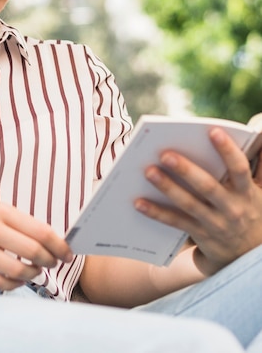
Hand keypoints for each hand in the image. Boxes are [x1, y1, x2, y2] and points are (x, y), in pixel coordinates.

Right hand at [0, 201, 72, 290]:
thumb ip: (15, 223)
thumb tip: (49, 241)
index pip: (40, 229)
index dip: (59, 245)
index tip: (67, 253)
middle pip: (33, 250)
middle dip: (49, 261)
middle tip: (51, 264)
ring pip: (16, 269)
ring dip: (31, 275)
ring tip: (33, 273)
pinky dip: (12, 285)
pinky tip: (15, 281)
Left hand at [135, 127, 261, 274]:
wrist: (251, 257)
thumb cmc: (249, 211)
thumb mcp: (260, 191)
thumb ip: (259, 167)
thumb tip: (261, 133)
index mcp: (246, 192)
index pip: (239, 169)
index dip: (228, 150)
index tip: (212, 131)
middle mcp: (231, 208)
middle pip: (208, 187)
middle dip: (187, 170)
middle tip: (165, 154)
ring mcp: (215, 223)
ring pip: (189, 204)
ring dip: (168, 188)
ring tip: (148, 171)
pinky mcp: (199, 235)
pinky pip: (175, 222)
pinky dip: (156, 212)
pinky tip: (138, 202)